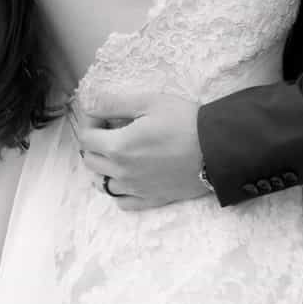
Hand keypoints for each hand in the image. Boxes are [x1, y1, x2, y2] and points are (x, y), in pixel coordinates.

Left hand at [74, 94, 209, 210]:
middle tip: (109, 130)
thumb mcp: (149, 102)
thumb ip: (114, 104)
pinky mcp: (150, 200)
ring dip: (102, 167)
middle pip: (90, 161)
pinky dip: (117, 190)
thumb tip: (90, 105)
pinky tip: (127, 176)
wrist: (217, 149)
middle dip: (93, 143)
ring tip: (116, 153)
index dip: (89, 123)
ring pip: (102, 184)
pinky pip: (121, 201)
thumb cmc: (185, 121)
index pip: (85, 138)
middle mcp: (122, 172)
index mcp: (118, 147)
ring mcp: (135, 189)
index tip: (102, 115)